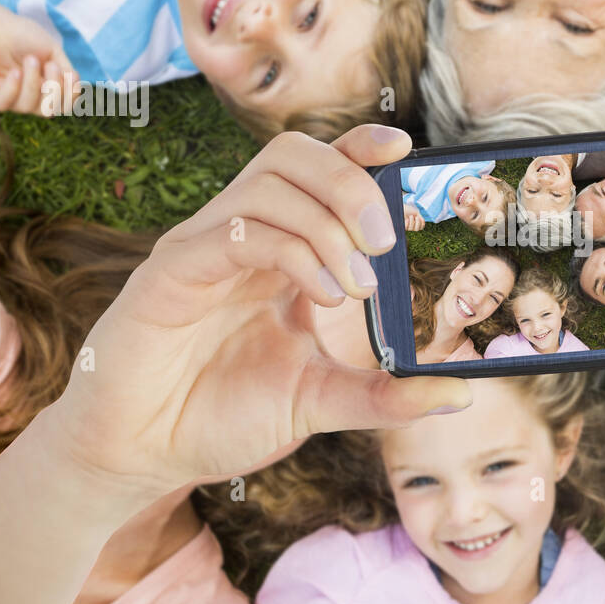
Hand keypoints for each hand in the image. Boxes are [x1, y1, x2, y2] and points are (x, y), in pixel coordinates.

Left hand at [0, 4, 77, 114]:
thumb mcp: (51, 51)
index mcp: (43, 89)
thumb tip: (76, 88)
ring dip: (34, 84)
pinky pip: (5, 103)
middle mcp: (26, 96)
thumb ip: (65, 71)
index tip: (72, 75)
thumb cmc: (20, 32)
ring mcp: (7, 96)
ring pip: (28, 107)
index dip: (71, 96)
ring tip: (30, 59)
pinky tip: (16, 72)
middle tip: (51, 65)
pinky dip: (14, 89)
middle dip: (55, 90)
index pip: (62, 106)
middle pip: (49, 111)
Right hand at [52, 128, 471, 496]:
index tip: (406, 150)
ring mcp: (203, 248)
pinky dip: (290, 251)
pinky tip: (322, 297)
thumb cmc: (221, 417)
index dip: (359, 148)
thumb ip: (386, 394)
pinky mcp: (170, 272)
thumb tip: (460, 393)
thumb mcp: (319, 401)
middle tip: (385, 241)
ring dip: (327, 223)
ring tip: (358, 285)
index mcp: (278, 250)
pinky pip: (234, 232)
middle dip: (351, 183)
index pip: (319, 170)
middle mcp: (241, 236)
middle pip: (294, 156)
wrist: (144, 455)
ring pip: (267, 184)